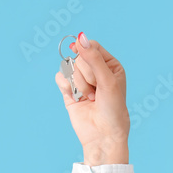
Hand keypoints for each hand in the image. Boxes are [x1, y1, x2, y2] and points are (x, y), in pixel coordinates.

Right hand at [54, 32, 130, 157]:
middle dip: (87, 76)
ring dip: (78, 84)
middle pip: (78, 57)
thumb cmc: (113, 109)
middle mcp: (96, 70)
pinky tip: (77, 98)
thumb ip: (93, 58)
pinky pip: (60, 77)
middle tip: (97, 92)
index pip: (91, 46)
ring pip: (68, 67)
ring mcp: (81, 80)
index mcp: (110, 65)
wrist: (103, 135)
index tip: (96, 73)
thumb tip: (80, 36)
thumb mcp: (108, 80)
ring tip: (90, 98)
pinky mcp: (69, 90)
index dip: (88, 57)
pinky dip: (66, 87)